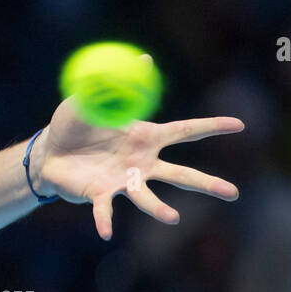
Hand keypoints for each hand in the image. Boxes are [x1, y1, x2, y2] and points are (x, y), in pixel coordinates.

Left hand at [32, 94, 243, 241]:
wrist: (49, 151)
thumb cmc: (76, 124)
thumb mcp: (93, 98)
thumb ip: (118, 84)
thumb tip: (144, 58)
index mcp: (146, 137)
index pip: (185, 131)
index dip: (212, 127)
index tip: (240, 125)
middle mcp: (141, 163)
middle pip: (180, 175)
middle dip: (206, 184)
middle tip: (233, 193)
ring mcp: (122, 181)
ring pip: (148, 197)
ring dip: (160, 208)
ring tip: (173, 218)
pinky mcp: (99, 195)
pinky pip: (104, 209)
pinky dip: (104, 220)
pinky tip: (106, 233)